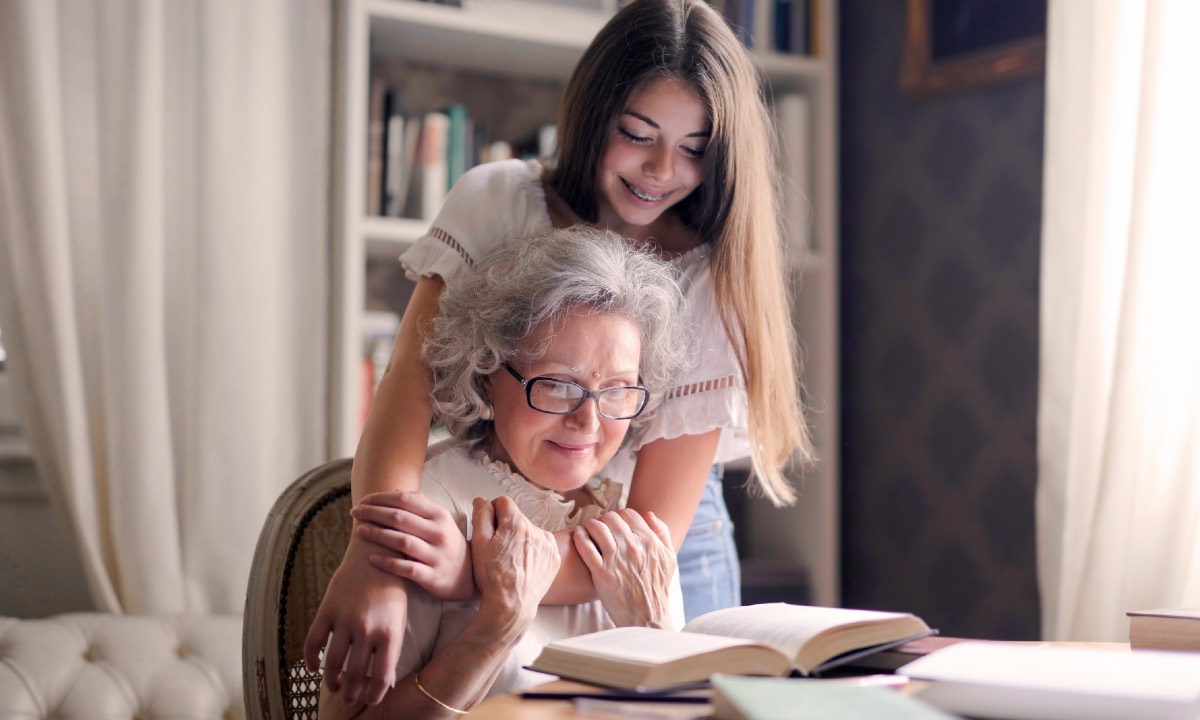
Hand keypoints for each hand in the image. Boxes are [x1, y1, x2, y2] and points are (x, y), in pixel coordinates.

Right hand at [303, 534, 407, 705]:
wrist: (377, 552)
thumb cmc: (392, 588)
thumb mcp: (399, 618)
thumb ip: (391, 649)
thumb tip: (383, 682)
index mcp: (390, 633)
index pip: (381, 676)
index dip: (374, 694)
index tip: (370, 700)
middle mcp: (366, 629)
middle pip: (355, 673)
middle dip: (352, 692)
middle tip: (350, 699)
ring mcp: (345, 619)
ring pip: (333, 663)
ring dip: (333, 680)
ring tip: (335, 687)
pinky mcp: (327, 609)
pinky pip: (313, 641)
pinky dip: (311, 659)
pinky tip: (313, 668)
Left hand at [352, 490, 474, 600]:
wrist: (468, 576)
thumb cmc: (447, 544)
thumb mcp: (441, 521)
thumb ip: (421, 506)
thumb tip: (395, 492)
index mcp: (440, 515)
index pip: (406, 500)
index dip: (381, 498)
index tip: (364, 500)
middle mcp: (439, 533)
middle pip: (399, 518)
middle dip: (373, 513)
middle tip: (354, 512)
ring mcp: (436, 555)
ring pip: (401, 541)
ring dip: (376, 535)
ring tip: (359, 531)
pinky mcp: (432, 576)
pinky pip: (406, 568)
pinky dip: (387, 563)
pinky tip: (371, 559)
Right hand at [471, 496, 559, 629]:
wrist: (512, 605)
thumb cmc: (491, 575)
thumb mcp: (478, 543)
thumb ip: (481, 515)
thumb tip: (482, 500)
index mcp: (516, 523)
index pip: (503, 502)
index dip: (492, 513)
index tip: (489, 528)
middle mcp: (536, 529)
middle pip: (517, 518)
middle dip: (506, 527)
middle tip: (498, 549)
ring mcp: (548, 544)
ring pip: (530, 531)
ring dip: (521, 538)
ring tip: (511, 559)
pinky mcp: (555, 558)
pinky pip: (543, 545)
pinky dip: (534, 550)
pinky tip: (524, 564)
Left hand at [573, 509, 675, 629]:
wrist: (647, 617)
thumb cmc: (658, 589)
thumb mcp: (669, 559)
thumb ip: (662, 533)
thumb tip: (649, 514)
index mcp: (649, 542)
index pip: (629, 514)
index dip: (620, 517)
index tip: (614, 526)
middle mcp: (632, 547)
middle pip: (611, 518)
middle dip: (604, 521)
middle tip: (600, 529)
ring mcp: (616, 559)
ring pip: (597, 528)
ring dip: (589, 526)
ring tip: (587, 531)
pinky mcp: (601, 572)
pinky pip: (585, 546)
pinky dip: (579, 537)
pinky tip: (578, 536)